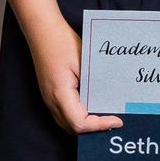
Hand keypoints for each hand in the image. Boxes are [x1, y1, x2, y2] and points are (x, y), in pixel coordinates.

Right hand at [26, 14, 119, 135]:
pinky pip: (65, 116)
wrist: (42, 31)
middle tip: (114, 121)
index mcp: (60, 93)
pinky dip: (79, 118)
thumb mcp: (84, 63)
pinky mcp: (50, 95)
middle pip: (73, 129)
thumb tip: (111, 101)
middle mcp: (51, 101)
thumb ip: (95, 85)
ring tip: (105, 117)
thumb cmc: (62, 42)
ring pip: (68, 125)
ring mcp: (49, 99)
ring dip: (87, 125)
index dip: (100, 125)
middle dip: (94, 129)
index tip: (117, 120)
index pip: (80, 123)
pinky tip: (92, 108)